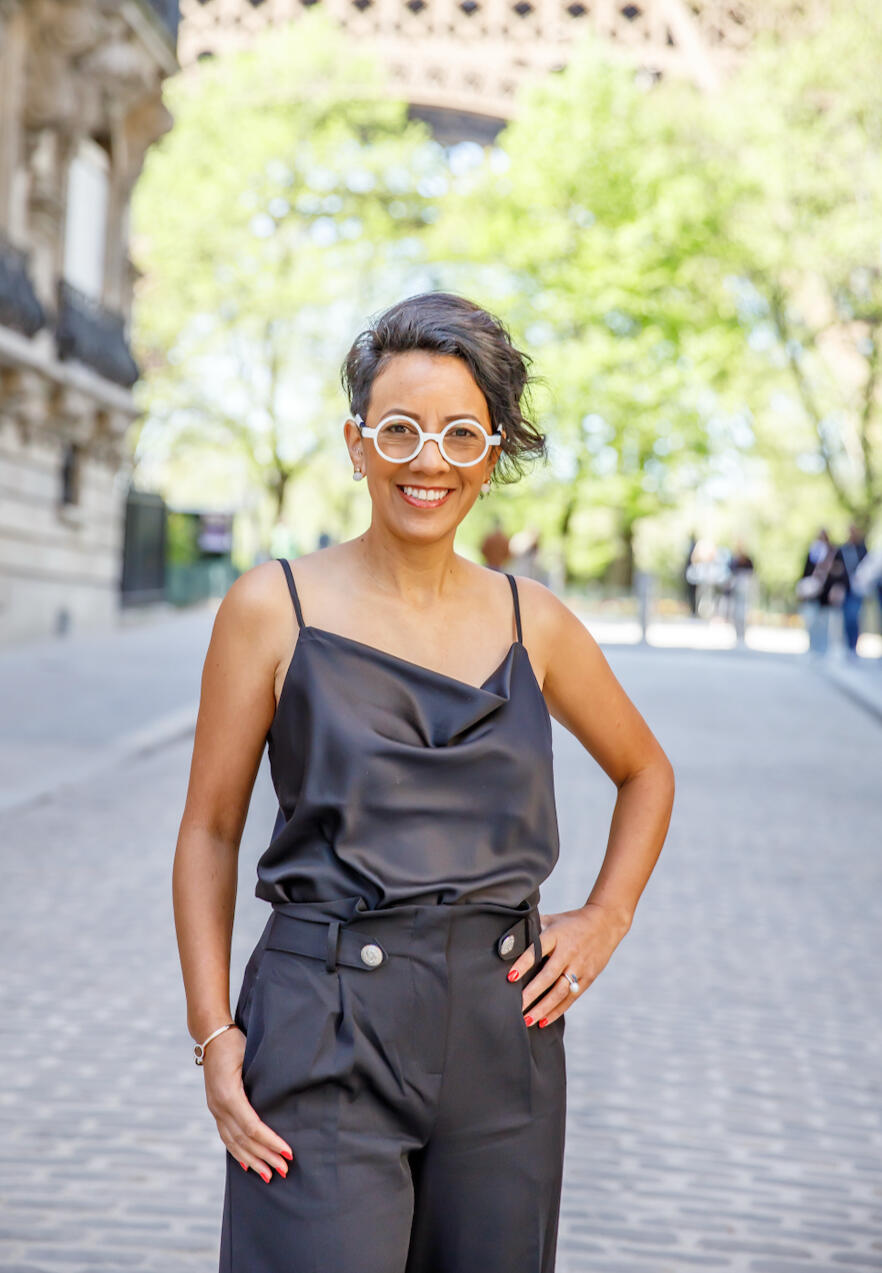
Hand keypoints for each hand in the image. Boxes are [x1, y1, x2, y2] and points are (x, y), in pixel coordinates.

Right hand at [201, 1028, 292, 1182]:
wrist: (211, 1035)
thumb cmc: (236, 1042)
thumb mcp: (250, 1055)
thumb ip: (262, 1077)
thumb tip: (283, 1098)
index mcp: (228, 1095)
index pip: (252, 1126)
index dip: (270, 1141)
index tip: (288, 1152)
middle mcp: (219, 1106)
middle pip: (244, 1139)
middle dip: (265, 1156)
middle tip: (284, 1170)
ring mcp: (215, 1109)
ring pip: (234, 1143)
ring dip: (252, 1160)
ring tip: (269, 1175)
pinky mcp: (216, 1108)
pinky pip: (226, 1136)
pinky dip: (237, 1153)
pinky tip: (246, 1165)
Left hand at [506, 903, 630, 1027]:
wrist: (606, 923)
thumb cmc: (572, 922)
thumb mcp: (553, 920)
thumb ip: (533, 928)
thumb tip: (509, 939)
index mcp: (556, 935)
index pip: (538, 950)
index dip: (524, 964)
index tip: (510, 977)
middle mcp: (568, 952)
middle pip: (548, 976)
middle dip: (531, 993)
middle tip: (516, 1007)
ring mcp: (580, 967)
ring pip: (560, 992)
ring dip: (542, 1008)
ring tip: (527, 1020)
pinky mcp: (588, 978)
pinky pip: (571, 998)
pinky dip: (557, 1011)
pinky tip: (543, 1021)